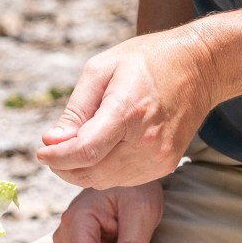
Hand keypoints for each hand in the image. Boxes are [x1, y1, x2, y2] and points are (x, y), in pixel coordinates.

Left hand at [38, 25, 217, 187]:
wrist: (200, 67)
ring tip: (77, 147)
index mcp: (128, 111)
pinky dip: (105, 171)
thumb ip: (75, 110)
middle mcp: (146, 141)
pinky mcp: (166, 166)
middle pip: (92, 172)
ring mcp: (159, 158)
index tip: (42, 151)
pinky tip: (102, 151)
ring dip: (83, 171)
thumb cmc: (145, 61)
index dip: (57, 158)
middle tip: (54, 151)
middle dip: (65, 166)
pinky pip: (124, 180)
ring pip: (105, 181)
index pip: (85, 151)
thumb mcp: (100, 70)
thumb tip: (52, 142)